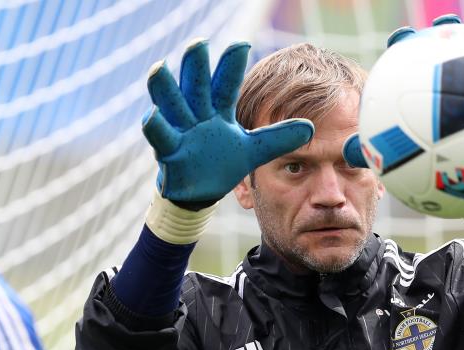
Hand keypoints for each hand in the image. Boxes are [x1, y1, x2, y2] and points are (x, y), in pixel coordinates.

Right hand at [142, 39, 313, 202]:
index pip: (226, 85)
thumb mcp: (254, 150)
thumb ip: (278, 138)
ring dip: (164, 87)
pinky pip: (159, 136)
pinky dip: (155, 127)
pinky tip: (152, 116)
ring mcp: (180, 131)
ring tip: (160, 68)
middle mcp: (197, 115)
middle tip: (198, 44)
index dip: (232, 66)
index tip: (242, 44)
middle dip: (195, 66)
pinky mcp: (167, 151)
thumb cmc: (222, 162)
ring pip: (170, 104)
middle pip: (195, 86)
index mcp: (218, 111)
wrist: (201, 191)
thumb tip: (311, 128)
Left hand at [343, 15, 463, 229]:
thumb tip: (348, 151)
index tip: (401, 39)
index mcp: (419, 105)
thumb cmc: (439, 183)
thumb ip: (380, 155)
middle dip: (443, 36)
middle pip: (442, 59)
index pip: (407, 70)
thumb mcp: (407, 169)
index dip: (403, 51)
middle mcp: (446, 98)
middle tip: (444, 22)